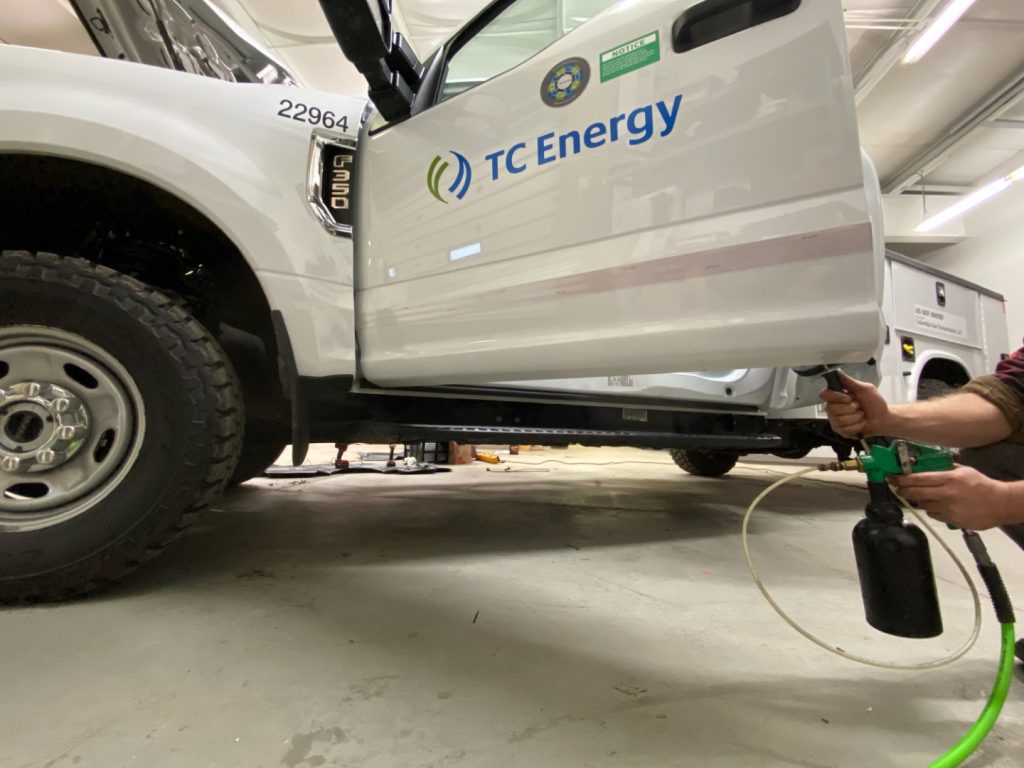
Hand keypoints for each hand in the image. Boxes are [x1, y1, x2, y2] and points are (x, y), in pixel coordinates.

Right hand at [819, 370, 890, 437]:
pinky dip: (857, 426)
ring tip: (861, 415)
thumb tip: (838, 372)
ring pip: (839, 420)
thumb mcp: (865, 389)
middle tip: (859, 407)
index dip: (836, 397)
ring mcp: (836, 420)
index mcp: (838, 396)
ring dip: (855, 418)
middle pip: (832, 409)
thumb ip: (849, 381)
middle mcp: (834, 408)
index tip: (849, 398)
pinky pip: (845, 429)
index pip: (825, 394)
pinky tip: (860, 423)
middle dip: (850, 409)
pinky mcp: (841, 430)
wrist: (883, 419)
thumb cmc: (875, 403)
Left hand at [892, 466, 1011, 529]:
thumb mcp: (963, 471)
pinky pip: (934, 514)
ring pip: (923, 505)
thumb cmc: (982, 485)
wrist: (1000, 503)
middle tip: (897, 488)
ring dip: (918, 501)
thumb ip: (944, 469)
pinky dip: (931, 510)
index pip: (919, 479)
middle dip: (903, 491)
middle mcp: (946, 494)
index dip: (903, 479)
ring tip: (918, 496)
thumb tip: (926, 466)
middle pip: (916, 493)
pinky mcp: (952, 520)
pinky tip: (937, 505)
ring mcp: (948, 509)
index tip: (893, 478)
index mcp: (949, 479)